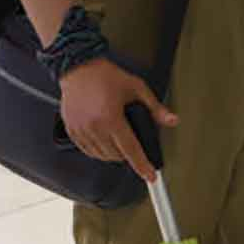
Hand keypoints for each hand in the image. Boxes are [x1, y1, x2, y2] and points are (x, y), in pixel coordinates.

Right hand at [58, 58, 177, 181]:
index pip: (131, 150)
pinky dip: (98, 151)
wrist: (78, 66)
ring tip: (117, 138)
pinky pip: (87, 151)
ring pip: (102, 156)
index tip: (151, 176)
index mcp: (111, 118)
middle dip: (128, 154)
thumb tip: (172, 121)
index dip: (142, 166)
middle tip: (130, 140)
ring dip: (113, 153)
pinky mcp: (71, 130)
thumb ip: (155, 108)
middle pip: (117, 156)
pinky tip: (103, 140)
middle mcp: (94, 127)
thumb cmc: (106, 75)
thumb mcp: (136, 88)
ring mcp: (81, 130)